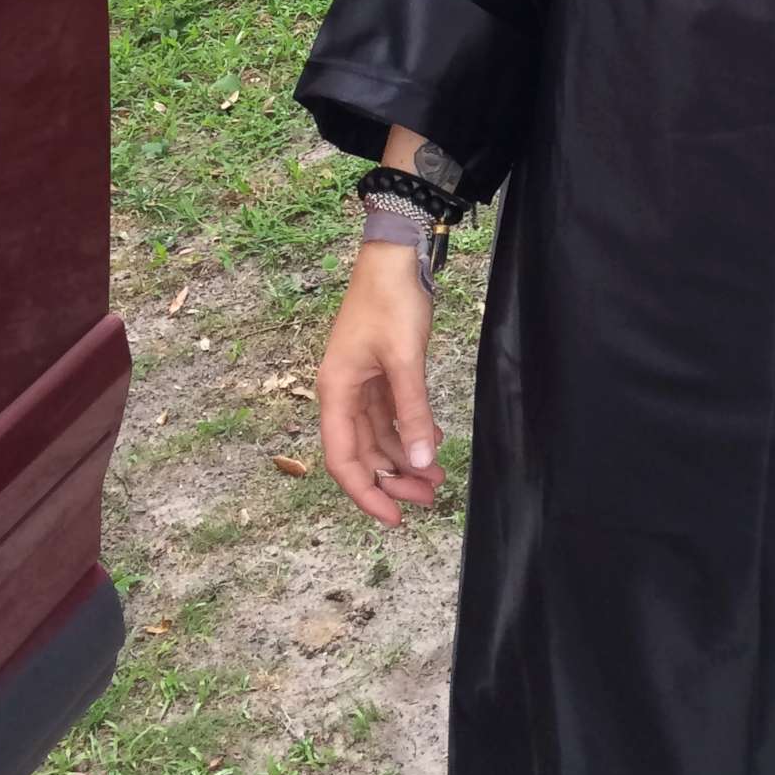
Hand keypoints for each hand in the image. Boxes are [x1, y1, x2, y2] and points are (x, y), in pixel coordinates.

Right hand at [316, 241, 447, 527]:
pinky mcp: (380, 372)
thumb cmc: (391, 301)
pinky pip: (393, 414)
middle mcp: (343, 393)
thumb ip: (413, 411)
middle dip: (395, 479)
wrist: (394, 255)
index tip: (393, 518)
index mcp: (336, 393)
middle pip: (365, 452)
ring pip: (381, 436)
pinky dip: (411, 429)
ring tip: (437, 477)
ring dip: (406, 457)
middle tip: (429, 498)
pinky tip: (434, 440)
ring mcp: (362, 383)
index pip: (345, 460)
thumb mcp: (404, 359)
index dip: (366, 493)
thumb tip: (423, 459)